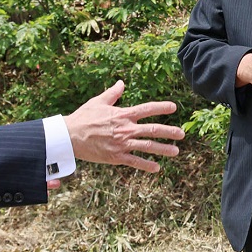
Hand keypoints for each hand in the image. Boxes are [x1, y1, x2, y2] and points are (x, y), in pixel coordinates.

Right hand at [65, 80, 184, 172]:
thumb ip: (113, 93)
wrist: (70, 136)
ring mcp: (122, 143)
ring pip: (148, 146)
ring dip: (163, 149)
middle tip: (182, 134)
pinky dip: (146, 165)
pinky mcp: (116, 156)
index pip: (147, 109)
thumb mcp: (98, 101)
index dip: (161, 107)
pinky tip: (157, 168)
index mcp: (123, 114)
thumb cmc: (83, 117)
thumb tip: (122, 82)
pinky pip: (135, 161)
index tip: (174, 107)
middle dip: (170, 131)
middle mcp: (126, 128)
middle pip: (153, 129)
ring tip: (176, 151)